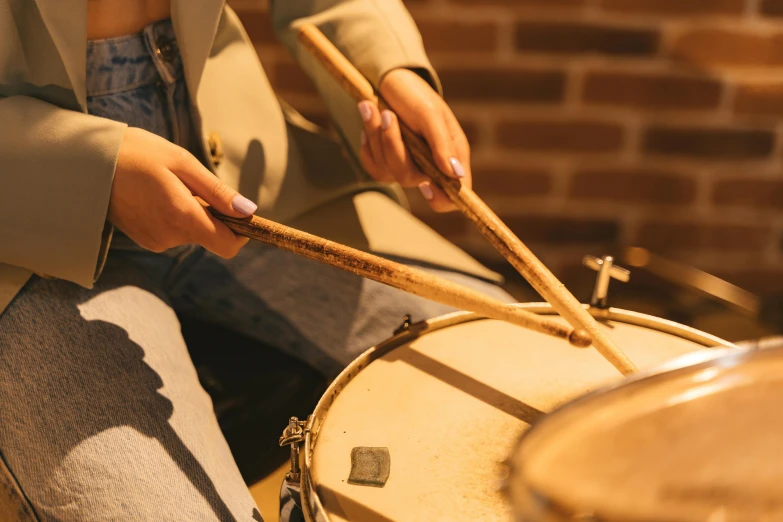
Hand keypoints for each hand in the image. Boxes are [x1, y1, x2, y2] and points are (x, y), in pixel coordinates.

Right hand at [108, 127, 254, 257]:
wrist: (87, 161)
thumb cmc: (138, 154)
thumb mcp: (183, 163)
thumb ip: (218, 192)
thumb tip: (249, 212)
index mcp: (182, 217)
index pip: (227, 246)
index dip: (241, 232)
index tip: (238, 212)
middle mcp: (170, 237)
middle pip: (211, 235)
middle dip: (210, 212)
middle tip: (187, 183)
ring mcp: (156, 241)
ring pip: (192, 232)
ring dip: (190, 211)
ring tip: (166, 185)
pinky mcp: (146, 240)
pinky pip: (175, 231)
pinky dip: (175, 215)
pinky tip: (155, 194)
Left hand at [358, 68, 470, 211]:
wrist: (389, 81)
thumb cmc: (416, 94)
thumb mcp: (431, 113)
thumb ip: (442, 144)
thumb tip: (456, 174)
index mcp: (450, 157)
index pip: (452, 196)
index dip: (441, 199)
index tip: (426, 184)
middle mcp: (428, 166)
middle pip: (409, 179)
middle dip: (392, 145)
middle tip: (387, 114)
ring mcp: (405, 166)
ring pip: (387, 171)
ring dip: (376, 137)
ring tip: (373, 107)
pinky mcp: (384, 162)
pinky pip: (373, 167)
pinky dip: (367, 144)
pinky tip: (370, 122)